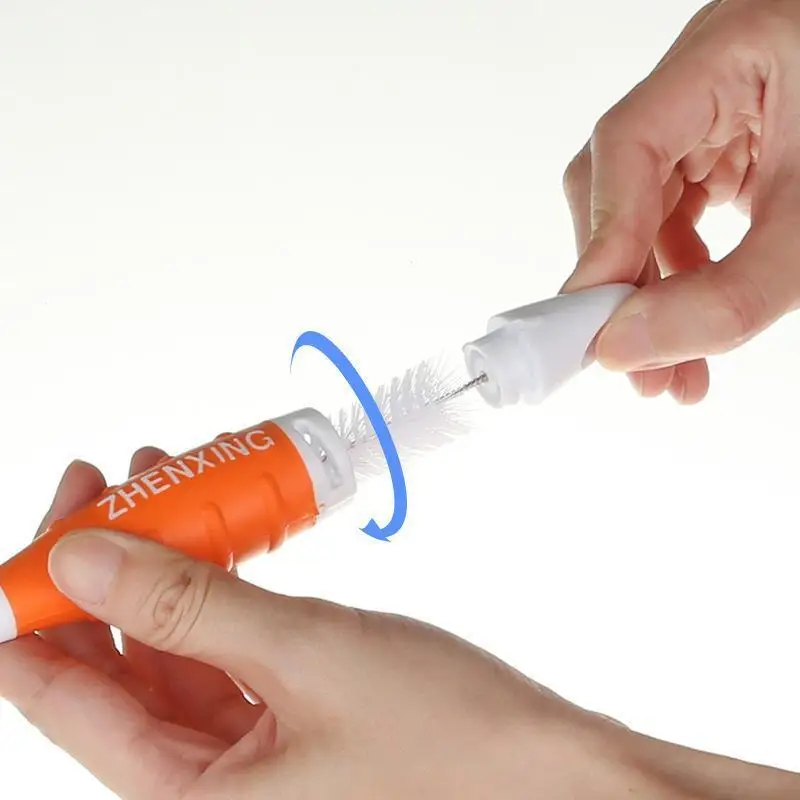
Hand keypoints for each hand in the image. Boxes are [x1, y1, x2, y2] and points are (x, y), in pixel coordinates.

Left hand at [2, 458, 798, 798]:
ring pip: (168, 649)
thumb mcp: (303, 652)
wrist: (556, 773)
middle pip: (111, 666)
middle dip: (105, 568)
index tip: (47, 527)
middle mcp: (206, 788)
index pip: (62, 696)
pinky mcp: (288, 718)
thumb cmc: (453, 738)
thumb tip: (82, 556)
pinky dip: (216, 589)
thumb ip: (182, 604)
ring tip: (164, 487)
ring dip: (163, 567)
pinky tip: (220, 536)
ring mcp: (249, 752)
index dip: (40, 604)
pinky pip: (224, 650)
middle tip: (105, 486)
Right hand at [561, 0, 799, 402]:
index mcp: (730, 52)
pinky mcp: (721, 150)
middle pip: (621, 185)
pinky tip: (690, 326)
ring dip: (650, 295)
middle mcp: (703, 79)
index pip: (627, 143)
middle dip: (625, 285)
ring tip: (668, 370)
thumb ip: (729, 292)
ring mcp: (709, 115)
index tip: (595, 324)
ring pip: (644, 212)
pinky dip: (679, 277)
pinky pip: (677, 218)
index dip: (602, 240)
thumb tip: (627, 346)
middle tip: (628, 360)